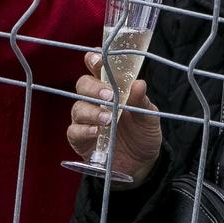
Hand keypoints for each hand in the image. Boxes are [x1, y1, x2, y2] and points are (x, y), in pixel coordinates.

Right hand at [65, 50, 161, 183]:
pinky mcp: (80, 139)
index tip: (96, 58)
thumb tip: (139, 83)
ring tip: (107, 119)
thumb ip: (142, 101)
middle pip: (83, 85)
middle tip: (109, 96)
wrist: (142, 164)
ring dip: (91, 112)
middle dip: (94, 88)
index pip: (98, 69)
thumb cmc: (143, 133)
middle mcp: (94, 101)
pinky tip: (95, 132)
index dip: (94, 60)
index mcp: (111, 88)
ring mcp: (86, 120)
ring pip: (78, 108)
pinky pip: (74, 131)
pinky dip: (83, 130)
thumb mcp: (149, 116)